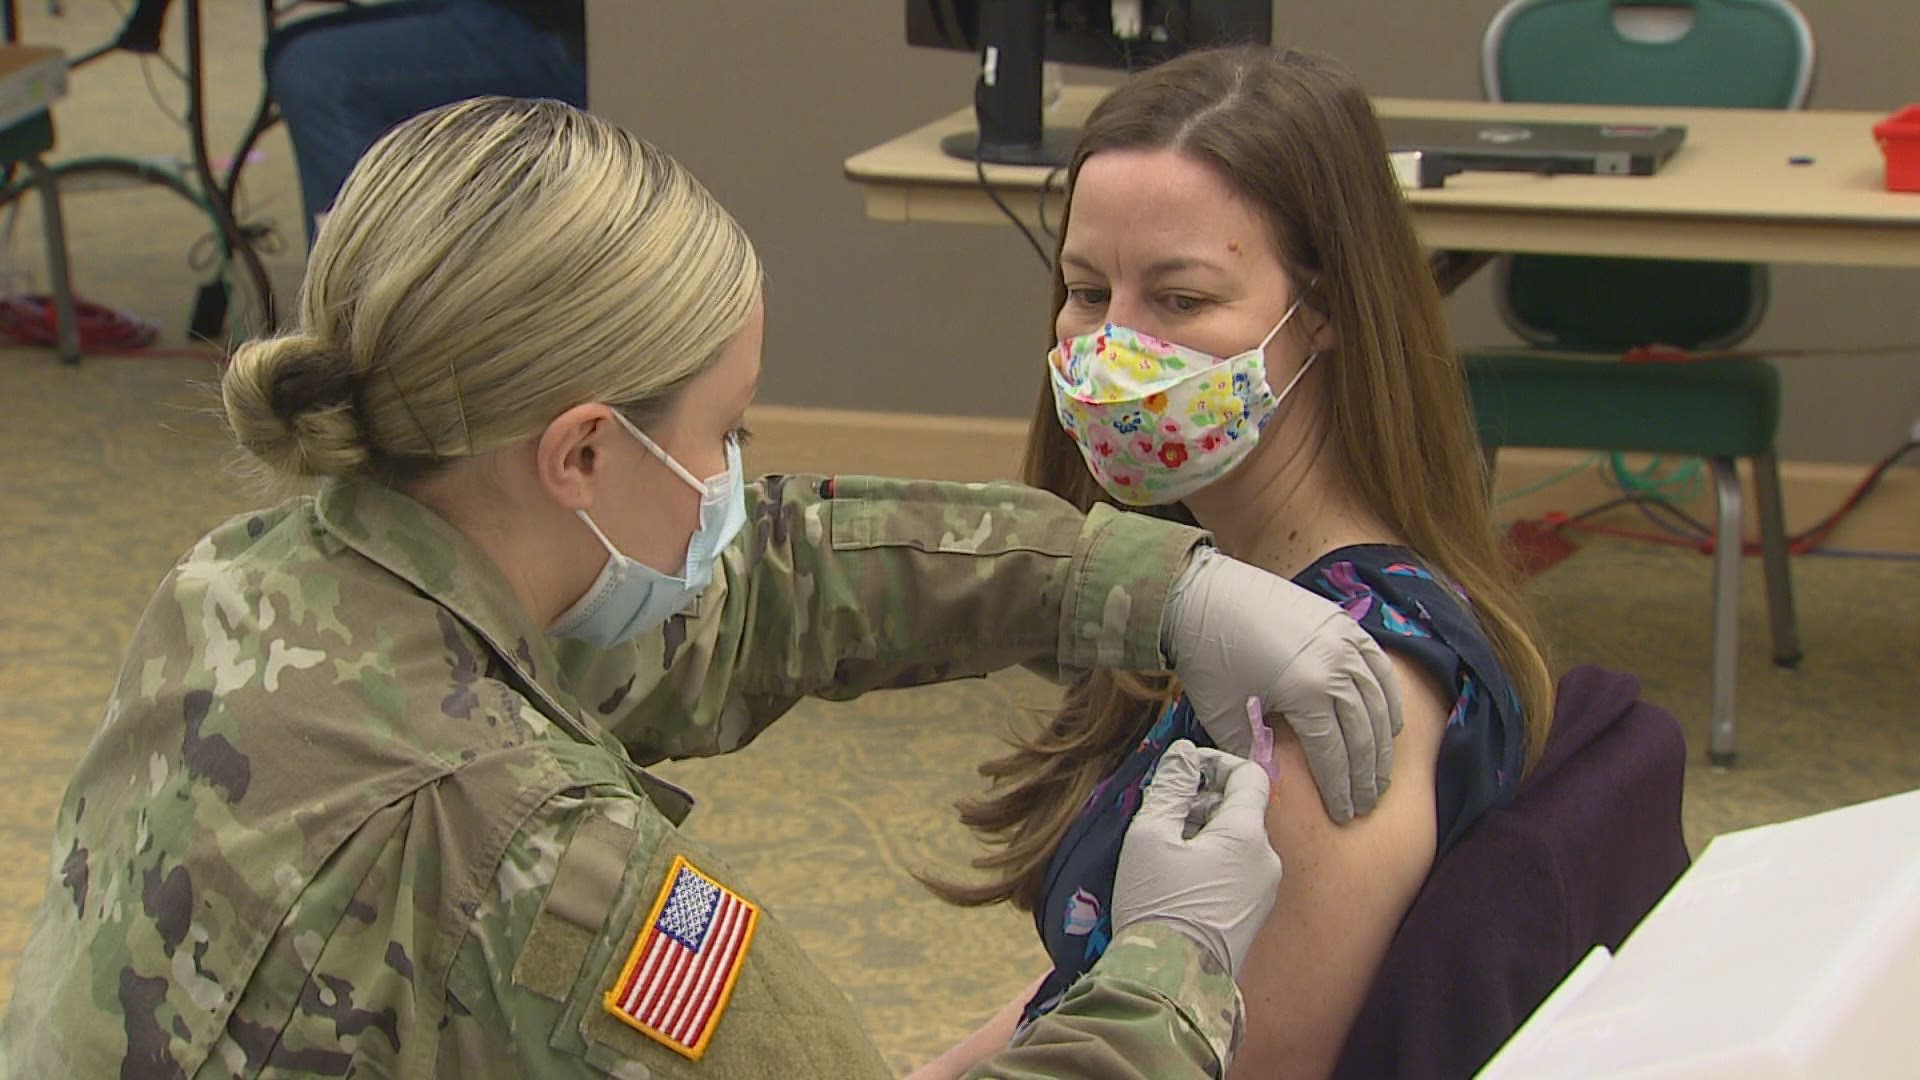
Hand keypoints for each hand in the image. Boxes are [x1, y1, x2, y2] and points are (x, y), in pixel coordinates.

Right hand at [1113, 740, 1282, 976]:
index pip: (1249, 775)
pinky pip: (1238, 870)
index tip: (1183, 766)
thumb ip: (1171, 787)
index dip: (1216, 761)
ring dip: (1204, 830)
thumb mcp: (1151, 835)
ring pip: (1238, 841)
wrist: (1171, 982)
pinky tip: (1177, 874)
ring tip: (1164, 845)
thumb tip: (1183, 754)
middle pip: (1242, 809)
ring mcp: (1264, 891)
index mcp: (1248, 836)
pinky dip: (1212, 859)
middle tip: (1162, 808)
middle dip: (1203, 799)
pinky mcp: (1254, 916)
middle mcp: (1267, 860)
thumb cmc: (1158, 904)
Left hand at [1164, 548, 1402, 821]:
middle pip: (1362, 734)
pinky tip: (1389, 726)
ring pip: (1377, 703)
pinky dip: (1388, 700)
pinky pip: (1379, 668)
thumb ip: (1253, 754)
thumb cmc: (1208, 657)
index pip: (1333, 753)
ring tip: (1380, 775)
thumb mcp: (1223, 715)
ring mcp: (1344, 640)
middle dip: (1365, 775)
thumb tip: (1275, 786)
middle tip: (1366, 804)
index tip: (1344, 814)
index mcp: (1305, 690)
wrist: (1203, 596)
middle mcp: (1335, 665)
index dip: (1339, 788)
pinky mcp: (1344, 624)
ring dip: (1382, 744)